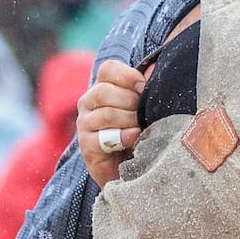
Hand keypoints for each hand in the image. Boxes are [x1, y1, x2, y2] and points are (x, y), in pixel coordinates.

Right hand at [76, 59, 144, 186]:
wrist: (131, 170)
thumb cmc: (139, 134)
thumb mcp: (145, 108)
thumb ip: (147, 88)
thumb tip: (155, 68)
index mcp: (103, 87)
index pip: (108, 69)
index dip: (127, 76)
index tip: (144, 88)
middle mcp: (88, 102)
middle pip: (104, 91)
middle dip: (131, 102)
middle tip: (144, 114)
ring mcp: (85, 124)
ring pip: (106, 113)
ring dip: (129, 120)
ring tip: (141, 129)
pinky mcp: (86, 145)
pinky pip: (103, 137)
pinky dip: (123, 136)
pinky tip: (135, 138)